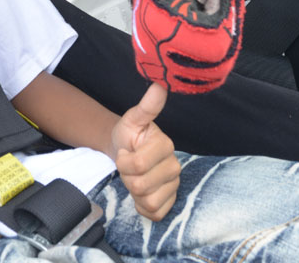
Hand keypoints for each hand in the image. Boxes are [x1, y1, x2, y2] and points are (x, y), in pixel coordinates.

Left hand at [112, 84, 179, 220]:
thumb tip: (159, 85)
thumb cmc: (129, 136)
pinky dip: (142, 207)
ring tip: (135, 178)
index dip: (123, 161)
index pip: (138, 165)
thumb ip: (146, 106)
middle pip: (141, 186)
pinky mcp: (171, 202)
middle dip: (127, 177)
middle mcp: (175, 166)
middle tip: (129, 167)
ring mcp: (174, 185)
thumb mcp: (132, 119)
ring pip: (149, 202)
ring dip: (134, 193)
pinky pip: (155, 214)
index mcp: (166, 145)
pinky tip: (141, 193)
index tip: (125, 152)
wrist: (126, 151)